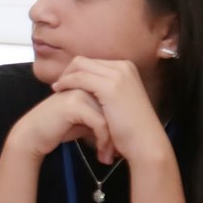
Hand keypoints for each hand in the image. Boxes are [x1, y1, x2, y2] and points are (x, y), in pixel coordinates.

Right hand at [7, 85, 113, 163]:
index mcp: (87, 86)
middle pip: (113, 109)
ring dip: (111, 140)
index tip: (118, 146)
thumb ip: (100, 116)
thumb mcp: (84, 121)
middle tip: (117, 153)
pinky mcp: (74, 104)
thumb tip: (123, 126)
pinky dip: (103, 140)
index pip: (113, 103)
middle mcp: (84, 86)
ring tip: (108, 157)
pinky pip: (99, 123)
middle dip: (117, 133)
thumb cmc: (57, 129)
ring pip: (109, 116)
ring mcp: (79, 92)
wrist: (32, 135)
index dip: (118, 125)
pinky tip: (101, 155)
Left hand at [51, 57, 172, 166]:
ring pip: (80, 66)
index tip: (65, 83)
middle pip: (84, 61)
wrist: (146, 142)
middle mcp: (123, 67)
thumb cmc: (131, 126)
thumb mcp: (119, 99)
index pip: (92, 62)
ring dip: (65, 77)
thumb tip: (84, 83)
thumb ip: (105, 88)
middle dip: (68, 72)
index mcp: (126, 68)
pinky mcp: (110, 87)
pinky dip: (67, 82)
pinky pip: (79, 77)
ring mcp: (118, 75)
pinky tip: (60, 92)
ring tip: (57, 89)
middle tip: (58, 86)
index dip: (75, 71)